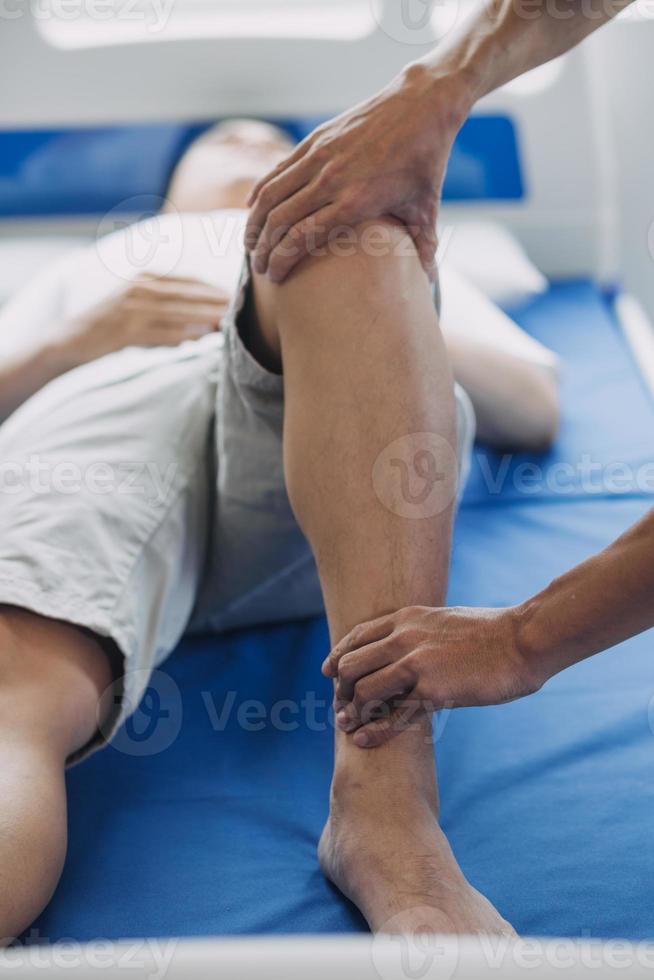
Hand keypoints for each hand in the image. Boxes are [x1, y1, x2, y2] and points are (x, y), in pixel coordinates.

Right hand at [67, 274, 230, 364]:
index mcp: (144, 278)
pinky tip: (202, 336)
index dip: (213, 288)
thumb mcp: (137, 307)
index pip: (187, 281)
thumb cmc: (110, 327)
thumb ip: (166, 308)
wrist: (71, 339)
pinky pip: (162, 332)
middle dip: (216, 302)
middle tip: (241, 308)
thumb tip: (203, 323)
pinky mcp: (126, 330)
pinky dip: (184, 334)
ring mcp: (132, 308)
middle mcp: (140, 288)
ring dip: (205, 317)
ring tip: (229, 322)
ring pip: (178, 312)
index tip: (236, 295)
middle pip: (187, 294)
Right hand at [245, 65, 470, 282]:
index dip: (281, 261)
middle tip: (259, 268)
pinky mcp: (314, 140)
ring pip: (270, 195)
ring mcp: (319, 156)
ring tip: (250, 244)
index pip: (301, 237)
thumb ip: (424, 246)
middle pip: (279, 220)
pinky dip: (260, 193)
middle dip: (263, 249)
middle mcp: (331, 179)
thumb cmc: (425, 161)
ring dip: (254, 223)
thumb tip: (430, 281)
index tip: (275, 277)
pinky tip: (252, 210)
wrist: (420, 104)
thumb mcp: (426, 208)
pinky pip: (276, 171)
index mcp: (355, 202)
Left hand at [322, 605, 541, 747]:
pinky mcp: (434, 691)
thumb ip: (422, 631)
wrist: (522, 639)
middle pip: (351, 665)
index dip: (338, 656)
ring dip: (353, 712)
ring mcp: (416, 664)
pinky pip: (393, 716)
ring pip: (364, 691)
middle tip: (342, 707)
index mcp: (406, 619)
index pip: (357, 636)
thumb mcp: (445, 620)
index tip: (329, 673)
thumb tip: (411, 643)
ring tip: (349, 726)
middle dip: (341, 689)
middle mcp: (404, 638)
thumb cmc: (492, 633)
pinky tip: (364, 741)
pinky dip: (374, 731)